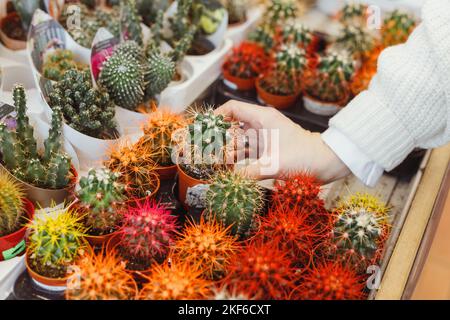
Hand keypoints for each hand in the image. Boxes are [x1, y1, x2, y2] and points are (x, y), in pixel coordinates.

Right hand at [215, 100, 350, 182]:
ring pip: (237, 142)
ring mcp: (263, 139)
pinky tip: (226, 170)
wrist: (327, 163)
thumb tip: (229, 181)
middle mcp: (261, 126)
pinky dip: (236, 160)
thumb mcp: (275, 165)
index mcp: (263, 119)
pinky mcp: (267, 151)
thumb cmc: (305, 157)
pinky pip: (245, 153)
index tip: (203, 129)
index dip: (216, 116)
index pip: (233, 109)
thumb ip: (249, 172)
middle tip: (202, 150)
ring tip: (210, 163)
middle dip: (216, 139)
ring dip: (225, 152)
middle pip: (231, 127)